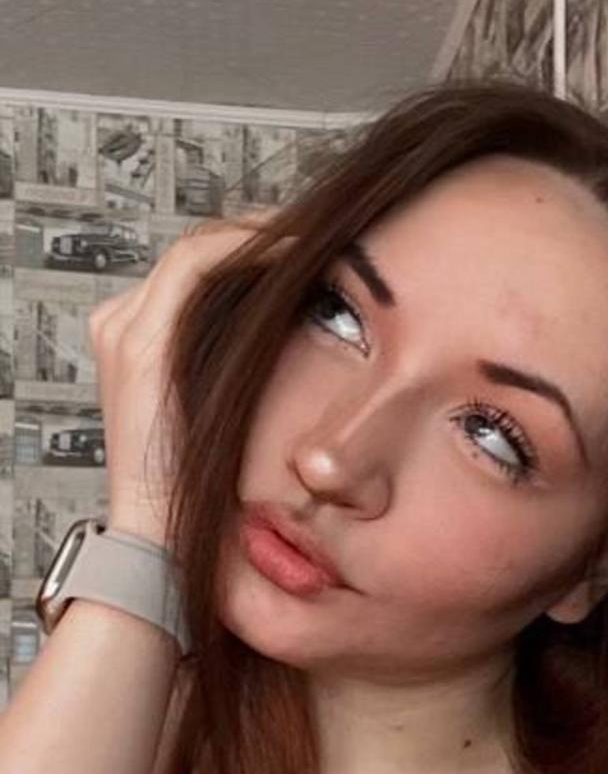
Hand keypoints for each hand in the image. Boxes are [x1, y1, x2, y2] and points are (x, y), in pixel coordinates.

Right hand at [88, 213, 283, 547]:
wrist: (160, 540)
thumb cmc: (198, 492)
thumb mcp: (225, 417)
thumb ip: (241, 375)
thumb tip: (298, 345)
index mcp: (137, 342)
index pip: (198, 271)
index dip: (253, 250)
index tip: (309, 251)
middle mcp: (122, 326)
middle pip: (198, 253)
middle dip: (260, 237)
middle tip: (318, 232)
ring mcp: (128, 331)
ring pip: (199, 250)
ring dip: (261, 235)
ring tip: (314, 234)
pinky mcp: (142, 343)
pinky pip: (197, 267)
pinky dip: (247, 251)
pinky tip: (294, 251)